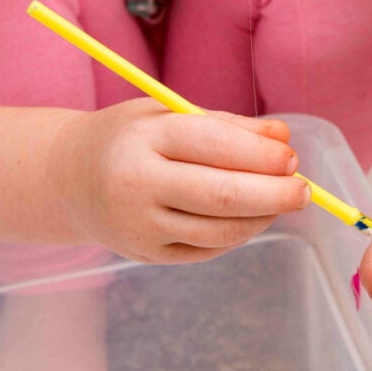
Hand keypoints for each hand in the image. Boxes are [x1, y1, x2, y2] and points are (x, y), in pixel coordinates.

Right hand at [51, 98, 309, 262]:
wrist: (68, 179)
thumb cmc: (131, 139)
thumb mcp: (169, 115)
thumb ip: (228, 126)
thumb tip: (283, 140)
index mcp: (142, 139)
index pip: (214, 147)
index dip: (261, 156)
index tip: (292, 158)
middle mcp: (136, 186)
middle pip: (221, 197)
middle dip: (274, 194)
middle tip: (303, 190)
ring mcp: (140, 227)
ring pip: (220, 231)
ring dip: (263, 218)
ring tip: (282, 201)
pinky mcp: (148, 255)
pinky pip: (209, 249)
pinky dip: (240, 233)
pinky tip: (252, 217)